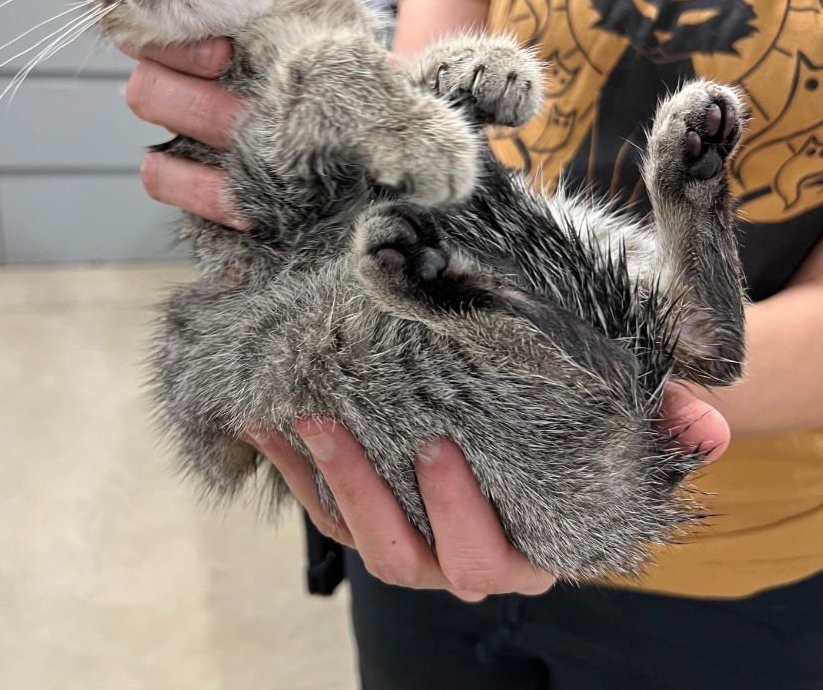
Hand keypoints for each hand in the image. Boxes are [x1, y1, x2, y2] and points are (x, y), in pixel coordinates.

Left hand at [122, 38, 731, 600]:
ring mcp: (407, 528)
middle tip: (340, 424)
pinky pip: (320, 502)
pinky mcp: (364, 502)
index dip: (463, 516)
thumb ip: (662, 421)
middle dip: (372, 499)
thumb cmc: (575, 416)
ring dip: (319, 476)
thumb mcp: (619, 413)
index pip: (495, 556)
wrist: (525, 406)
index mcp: (527, 539)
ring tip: (293, 414)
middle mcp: (460, 549)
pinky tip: (265, 415)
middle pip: (411, 563)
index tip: (438, 446)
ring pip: (356, 534)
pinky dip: (292, 463)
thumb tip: (704, 428)